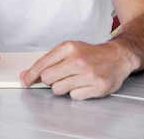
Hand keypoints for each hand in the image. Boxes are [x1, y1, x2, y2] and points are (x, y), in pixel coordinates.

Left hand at [19, 41, 133, 99]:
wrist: (118, 56)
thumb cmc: (91, 54)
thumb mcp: (70, 50)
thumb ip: (49, 61)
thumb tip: (27, 75)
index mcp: (69, 47)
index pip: (42, 64)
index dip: (30, 75)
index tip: (25, 81)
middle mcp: (78, 60)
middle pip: (48, 79)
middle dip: (50, 80)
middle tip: (60, 76)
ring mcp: (88, 74)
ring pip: (59, 90)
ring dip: (63, 87)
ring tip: (74, 79)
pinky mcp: (97, 87)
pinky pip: (74, 97)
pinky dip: (76, 93)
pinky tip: (84, 84)